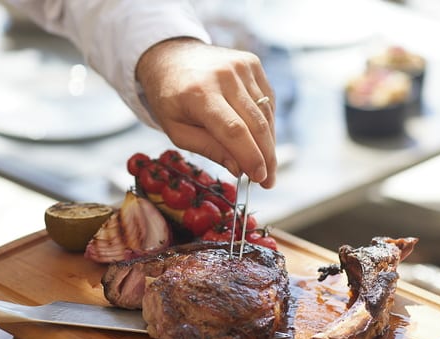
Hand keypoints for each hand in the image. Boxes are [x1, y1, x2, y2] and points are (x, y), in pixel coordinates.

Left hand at [136, 38, 276, 188]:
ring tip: (266, 166)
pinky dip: (267, 123)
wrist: (170, 56)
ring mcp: (241, 66)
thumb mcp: (177, 130)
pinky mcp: (252, 63)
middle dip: (266, 157)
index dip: (250, 157)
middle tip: (268, 181)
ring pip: (266, 113)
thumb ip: (208, 149)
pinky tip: (261, 139)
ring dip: (269, 143)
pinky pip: (267, 100)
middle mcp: (223, 76)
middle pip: (256, 124)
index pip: (234, 131)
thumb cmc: (170, 98)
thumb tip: (239, 169)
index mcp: (199, 93)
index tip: (260, 179)